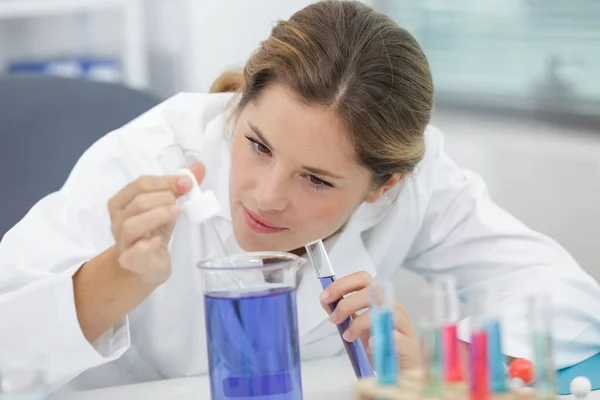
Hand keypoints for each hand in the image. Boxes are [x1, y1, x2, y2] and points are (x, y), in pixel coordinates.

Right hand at [108, 162, 204, 284]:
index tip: (187, 183)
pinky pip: (132, 253)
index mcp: (123, 201)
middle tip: (180, 202)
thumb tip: (199, 167)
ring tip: (177, 213)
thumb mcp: (167, 206)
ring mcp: (122, 241)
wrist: (147, 265)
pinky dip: (145, 245)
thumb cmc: (154, 232)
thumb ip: (180, 187)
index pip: (140, 184)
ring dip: (157, 216)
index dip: (165, 181)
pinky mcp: (130, 261)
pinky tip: (158, 240)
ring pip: (132, 225)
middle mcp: (118, 220)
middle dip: (163, 197)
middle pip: (137, 202)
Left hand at [319, 271, 420, 370]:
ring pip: (385, 311)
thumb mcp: (359, 327)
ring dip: (359, 323)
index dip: (342, 284)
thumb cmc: (381, 346)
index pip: (364, 279)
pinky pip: (395, 337)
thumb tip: (326, 301)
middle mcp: (395, 308)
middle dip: (347, 303)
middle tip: (335, 319)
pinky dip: (378, 340)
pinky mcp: (409, 346)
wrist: (401, 372)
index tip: (326, 297)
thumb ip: (345, 313)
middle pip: (373, 291)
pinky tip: (369, 346)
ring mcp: (404, 326)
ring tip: (348, 336)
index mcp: (382, 300)